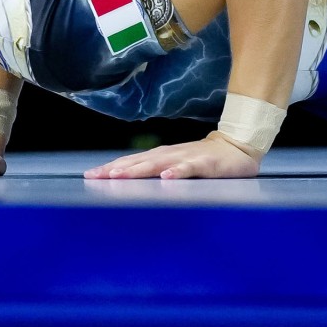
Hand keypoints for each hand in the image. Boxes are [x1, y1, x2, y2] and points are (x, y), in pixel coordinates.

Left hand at [83, 131, 262, 179]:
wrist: (237, 146)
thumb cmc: (202, 158)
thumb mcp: (175, 165)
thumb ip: (156, 172)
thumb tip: (129, 181)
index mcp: (160, 156)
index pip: (130, 162)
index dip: (109, 168)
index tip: (89, 176)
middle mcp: (168, 155)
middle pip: (138, 162)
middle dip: (115, 169)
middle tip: (95, 177)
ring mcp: (186, 158)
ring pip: (158, 164)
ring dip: (138, 169)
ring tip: (119, 176)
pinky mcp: (204, 164)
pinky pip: (189, 168)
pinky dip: (177, 172)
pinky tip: (167, 178)